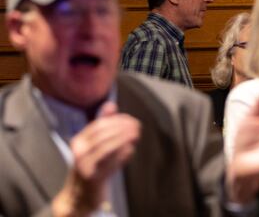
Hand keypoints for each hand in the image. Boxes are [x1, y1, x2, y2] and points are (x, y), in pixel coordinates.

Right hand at [52, 102, 140, 216]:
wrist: (80, 195)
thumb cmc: (93, 166)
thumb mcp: (96, 144)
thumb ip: (103, 125)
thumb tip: (111, 104)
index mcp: (79, 141)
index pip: (99, 125)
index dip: (117, 120)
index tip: (131, 120)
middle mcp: (78, 151)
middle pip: (103, 134)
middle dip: (122, 128)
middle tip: (137, 126)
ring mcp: (84, 165)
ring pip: (106, 147)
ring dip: (123, 139)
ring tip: (136, 135)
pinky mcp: (92, 177)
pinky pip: (108, 163)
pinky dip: (121, 154)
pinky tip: (131, 149)